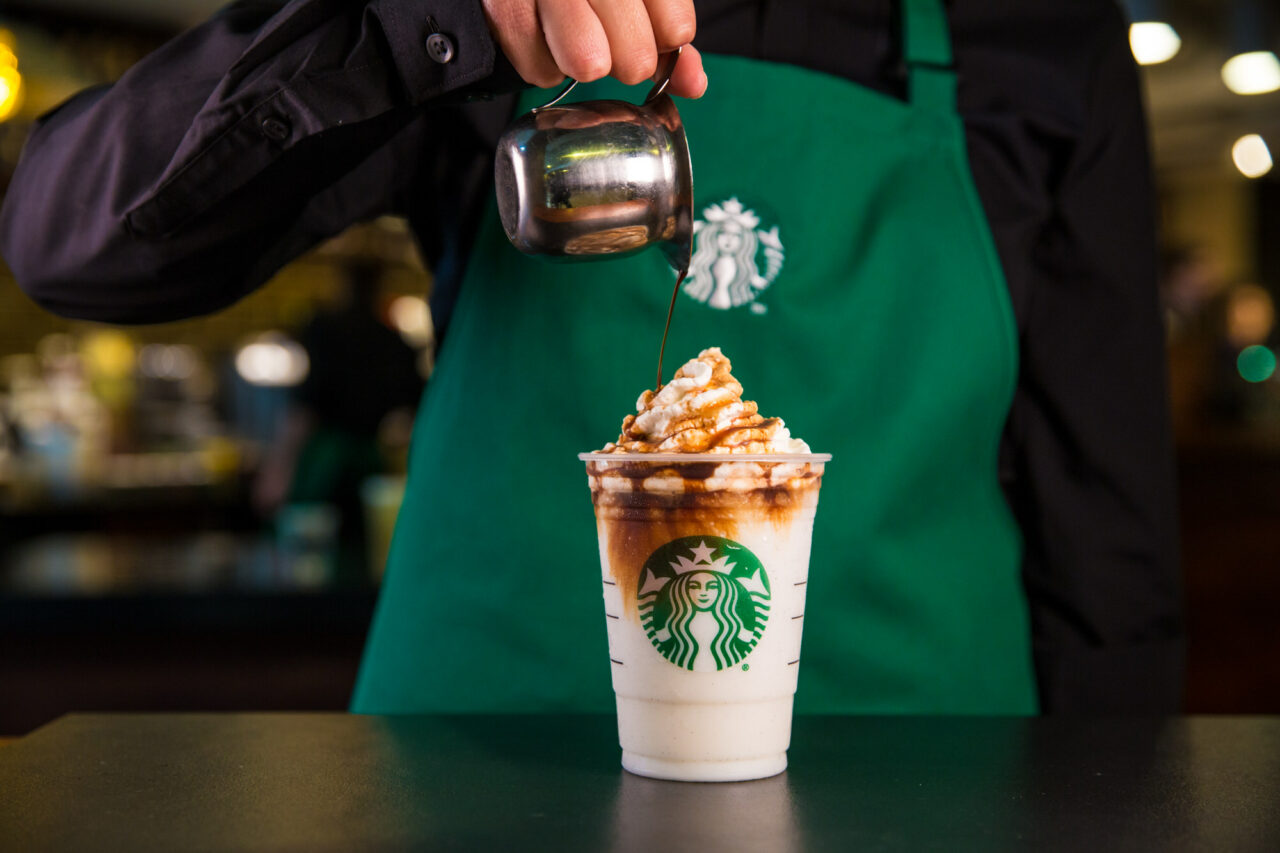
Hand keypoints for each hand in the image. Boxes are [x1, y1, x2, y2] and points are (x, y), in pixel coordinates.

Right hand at [481, 0, 706, 97]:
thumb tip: (694, 85)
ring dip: (585, 64)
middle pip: (635, 58)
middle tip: (607, 38)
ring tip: (575, 38)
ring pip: (588, 64)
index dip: (665, 43)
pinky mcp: (506, 8)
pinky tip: (545, 38)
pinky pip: (542, 71)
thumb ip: (667, 34)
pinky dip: (545, 66)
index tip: (652, 34)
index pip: (675, 28)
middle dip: (625, 61)